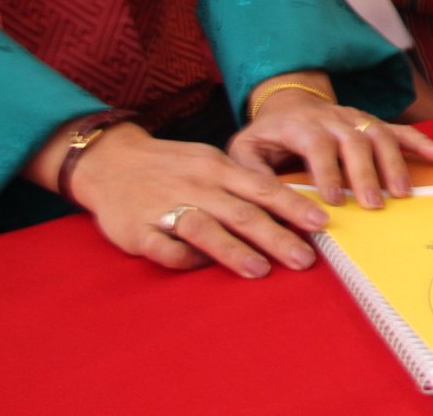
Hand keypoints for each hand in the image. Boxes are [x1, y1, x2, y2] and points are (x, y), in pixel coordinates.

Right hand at [67, 122, 329, 277]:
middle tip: (305, 259)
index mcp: (218, 168)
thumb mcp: (211, 162)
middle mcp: (197, 186)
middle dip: (277, 237)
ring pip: (206, 229)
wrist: (110, 161)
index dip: (294, 206)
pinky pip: (165, 248)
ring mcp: (166, 208)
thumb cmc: (173, 166)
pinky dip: (184, 258)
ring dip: (234, 251)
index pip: (263, 187)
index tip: (321, 222)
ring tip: (262, 270)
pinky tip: (202, 267)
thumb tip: (289, 210)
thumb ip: (244, 184)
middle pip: (242, 213)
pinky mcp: (138, 230)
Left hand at [229, 86, 432, 209]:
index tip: (334, 200)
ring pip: (380, 136)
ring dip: (394, 164)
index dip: (327, 171)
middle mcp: (333, 117)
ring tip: (402, 193)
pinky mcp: (371, 123)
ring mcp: (356, 118)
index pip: (317, 145)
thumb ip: (251, 173)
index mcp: (300, 124)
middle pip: (354, 142)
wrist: (287, 102)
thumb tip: (261, 201)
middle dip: (366, 174)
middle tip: (374, 206)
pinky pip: (399, 130)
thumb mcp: (245, 150)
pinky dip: (421, 142)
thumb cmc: (267, 135)